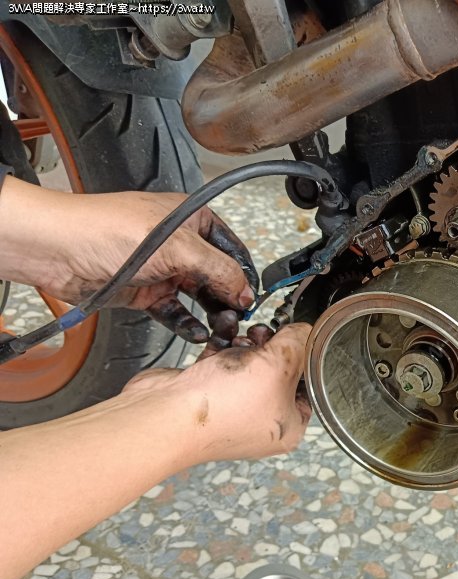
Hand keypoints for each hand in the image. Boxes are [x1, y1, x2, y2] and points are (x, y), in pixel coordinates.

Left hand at [0, 178, 257, 341]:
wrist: (57, 249)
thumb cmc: (106, 229)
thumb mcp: (177, 247)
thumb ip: (218, 269)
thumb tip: (245, 289)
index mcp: (193, 220)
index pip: (232, 249)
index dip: (244, 274)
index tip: (252, 298)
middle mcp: (180, 244)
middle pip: (218, 276)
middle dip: (229, 297)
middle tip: (238, 318)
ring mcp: (163, 269)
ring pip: (198, 296)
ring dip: (211, 313)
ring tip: (221, 327)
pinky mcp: (146, 292)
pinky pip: (175, 312)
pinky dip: (186, 323)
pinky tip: (196, 331)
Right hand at [123, 313, 311, 462]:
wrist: (166, 413)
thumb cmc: (225, 407)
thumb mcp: (280, 366)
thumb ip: (299, 343)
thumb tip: (305, 331)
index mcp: (288, 427)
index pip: (310, 388)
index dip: (306, 360)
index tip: (301, 338)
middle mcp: (262, 419)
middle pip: (280, 372)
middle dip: (275, 347)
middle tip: (270, 335)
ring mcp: (234, 405)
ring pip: (251, 363)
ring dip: (249, 343)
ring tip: (246, 337)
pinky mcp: (209, 389)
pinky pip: (225, 360)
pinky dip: (225, 344)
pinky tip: (225, 334)